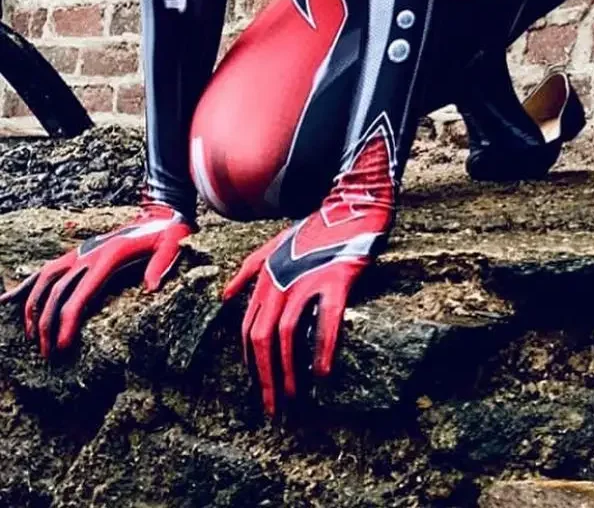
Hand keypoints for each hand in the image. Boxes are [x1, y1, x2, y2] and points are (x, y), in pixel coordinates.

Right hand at [0, 195, 190, 357]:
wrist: (161, 212)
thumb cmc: (169, 232)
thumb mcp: (174, 243)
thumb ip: (163, 264)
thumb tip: (150, 289)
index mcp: (108, 257)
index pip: (79, 297)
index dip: (66, 323)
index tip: (61, 347)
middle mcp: (88, 254)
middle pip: (56, 294)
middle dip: (47, 326)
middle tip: (48, 355)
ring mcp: (80, 252)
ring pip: (44, 281)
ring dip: (32, 310)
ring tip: (32, 337)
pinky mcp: (78, 253)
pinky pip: (46, 270)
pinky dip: (25, 285)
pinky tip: (6, 300)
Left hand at [222, 143, 393, 417]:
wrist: (349, 208)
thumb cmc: (313, 229)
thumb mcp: (273, 246)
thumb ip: (248, 271)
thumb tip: (224, 296)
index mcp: (266, 278)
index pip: (248, 329)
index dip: (250, 362)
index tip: (259, 386)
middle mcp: (281, 281)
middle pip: (262, 337)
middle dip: (265, 377)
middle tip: (273, 406)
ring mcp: (308, 280)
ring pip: (288, 334)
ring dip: (289, 370)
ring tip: (295, 395)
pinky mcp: (336, 279)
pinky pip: (326, 319)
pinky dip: (322, 347)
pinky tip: (322, 371)